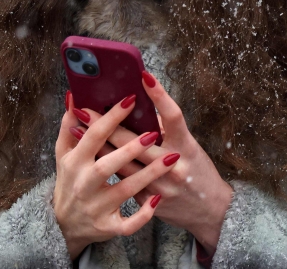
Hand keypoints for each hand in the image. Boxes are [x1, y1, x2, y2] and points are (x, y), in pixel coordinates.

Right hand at [53, 91, 179, 258]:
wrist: (64, 226)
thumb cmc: (69, 182)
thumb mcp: (63, 155)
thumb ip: (68, 126)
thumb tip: (73, 96)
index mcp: (74, 162)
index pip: (94, 136)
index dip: (111, 117)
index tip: (130, 99)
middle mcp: (84, 185)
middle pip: (108, 165)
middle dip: (130, 149)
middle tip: (153, 133)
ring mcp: (97, 208)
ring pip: (125, 191)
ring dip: (148, 175)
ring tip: (171, 158)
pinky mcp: (108, 227)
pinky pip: (129, 224)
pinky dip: (143, 213)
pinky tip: (157, 198)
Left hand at [82, 73, 233, 252]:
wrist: (210, 211)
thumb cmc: (199, 172)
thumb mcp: (190, 147)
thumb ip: (167, 129)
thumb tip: (141, 109)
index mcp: (186, 147)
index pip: (173, 116)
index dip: (159, 95)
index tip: (144, 76)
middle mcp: (172, 166)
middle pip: (135, 140)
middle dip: (107, 122)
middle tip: (86, 106)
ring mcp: (158, 186)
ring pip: (121, 162)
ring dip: (97, 143)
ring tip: (76, 126)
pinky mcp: (146, 200)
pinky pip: (120, 180)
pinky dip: (102, 164)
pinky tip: (85, 153)